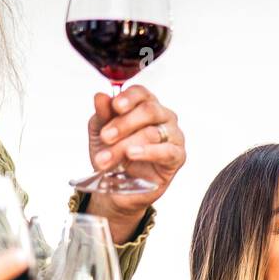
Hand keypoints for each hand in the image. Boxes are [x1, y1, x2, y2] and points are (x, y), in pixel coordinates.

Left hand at [85, 85, 185, 242]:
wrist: (117, 186)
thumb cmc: (114, 154)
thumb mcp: (100, 133)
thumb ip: (102, 115)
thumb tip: (100, 97)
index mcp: (145, 105)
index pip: (141, 93)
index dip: (128, 97)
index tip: (115, 106)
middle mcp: (163, 117)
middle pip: (148, 111)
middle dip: (123, 124)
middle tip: (105, 137)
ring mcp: (173, 136)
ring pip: (153, 132)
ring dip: (127, 144)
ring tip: (109, 157)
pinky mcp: (178, 156)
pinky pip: (167, 151)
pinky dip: (149, 152)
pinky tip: (133, 154)